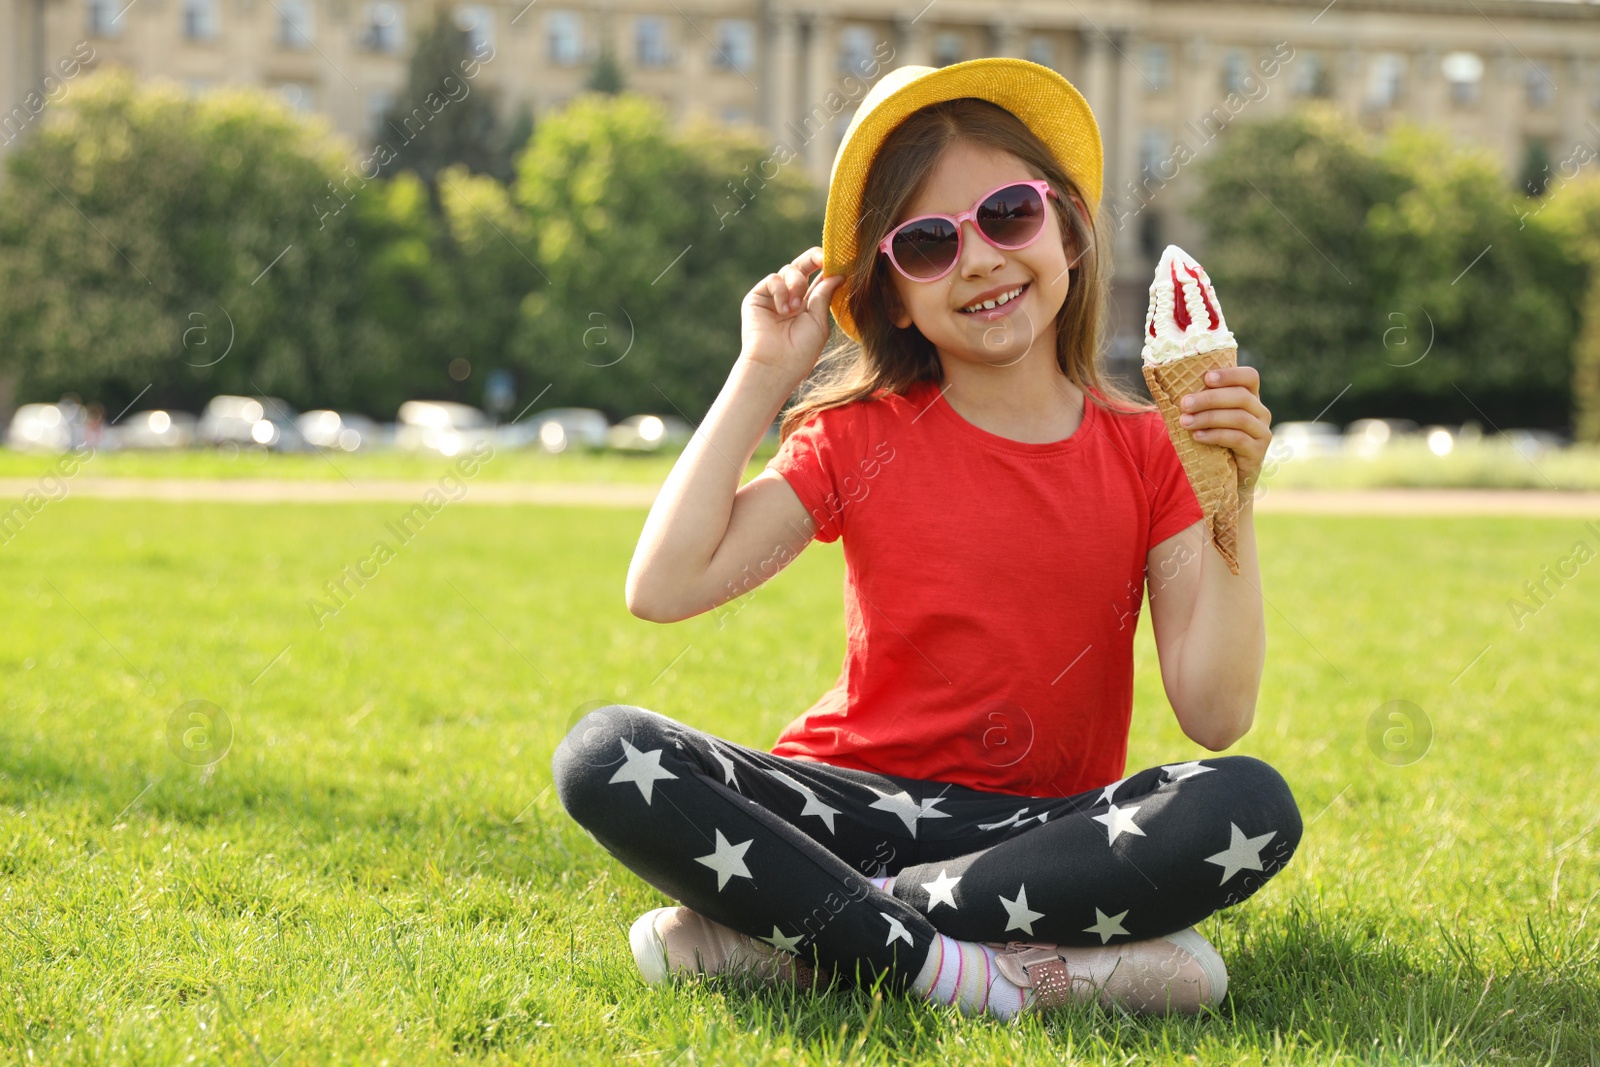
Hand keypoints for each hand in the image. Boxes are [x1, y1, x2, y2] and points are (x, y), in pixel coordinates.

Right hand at [738, 246, 846, 387]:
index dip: (829, 266)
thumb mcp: (819, 321)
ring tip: (794, 309)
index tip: (839, 261)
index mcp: (810, 304)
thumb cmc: (800, 350)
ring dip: (796, 285)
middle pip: (803, 265)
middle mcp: (792, 297)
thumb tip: (837, 273)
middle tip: (823, 259)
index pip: (820, 277)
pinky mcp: (758, 297)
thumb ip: (824, 294)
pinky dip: (781, 290)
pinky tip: (783, 310)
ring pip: (790, 270)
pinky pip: (773, 279)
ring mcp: (774, 296)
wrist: (775, 365)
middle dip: (814, 258)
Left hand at [1177, 365, 1272, 493]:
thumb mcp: (1208, 418)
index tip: (1206, 377)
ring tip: (1185, 422)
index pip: (1249, 376)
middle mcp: (1260, 412)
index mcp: (1250, 397)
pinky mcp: (1258, 451)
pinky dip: (1215, 435)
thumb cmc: (1212, 441)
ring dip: (1208, 417)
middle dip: (1209, 398)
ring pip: (1239, 417)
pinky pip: (1238, 439)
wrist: (1226, 478)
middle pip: (1241, 396)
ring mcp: (1262, 432)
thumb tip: (1169, 384)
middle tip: (1185, 404)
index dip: (1230, 374)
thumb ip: (1200, 402)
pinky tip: (1198, 436)